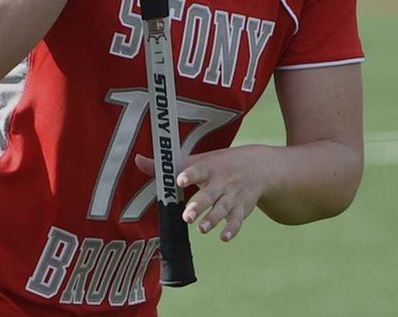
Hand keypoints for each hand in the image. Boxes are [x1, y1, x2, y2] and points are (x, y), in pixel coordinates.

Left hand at [135, 145, 274, 241]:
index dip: (189, 175)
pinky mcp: (242, 208)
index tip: (179, 180)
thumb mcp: (199, 160)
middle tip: (186, 216)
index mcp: (209, 168)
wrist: (258, 166)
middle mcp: (221, 182)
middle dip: (199, 206)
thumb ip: (169, 166)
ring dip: (213, 219)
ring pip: (223, 208)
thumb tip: (138, 160)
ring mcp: (233, 196)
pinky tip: (224, 237)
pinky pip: (237, 220)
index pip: (198, 170)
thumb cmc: (220, 164)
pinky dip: (232, 229)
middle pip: (209, 194)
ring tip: (201, 229)